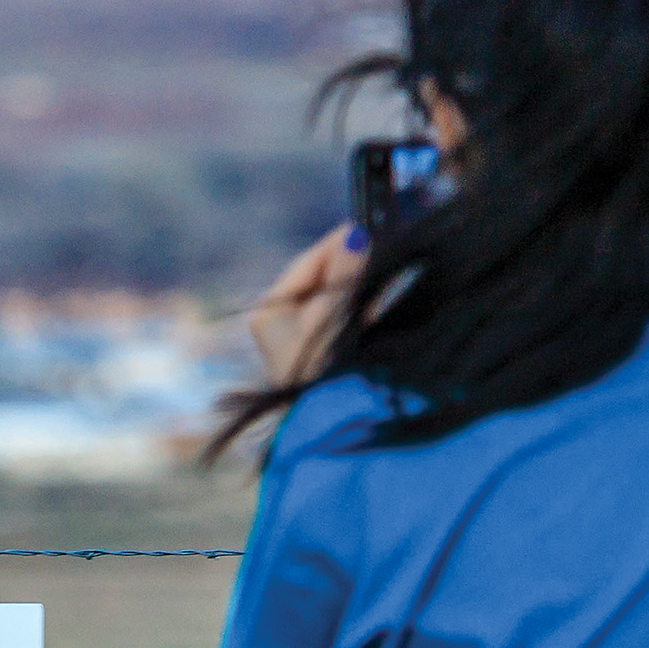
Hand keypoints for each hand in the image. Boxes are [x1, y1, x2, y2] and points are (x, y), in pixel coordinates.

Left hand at [247, 225, 367, 389]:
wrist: (331, 420)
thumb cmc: (323, 366)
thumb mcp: (334, 314)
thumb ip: (344, 275)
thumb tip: (355, 234)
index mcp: (268, 310)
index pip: (307, 263)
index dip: (337, 244)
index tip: (365, 227)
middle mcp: (277, 322)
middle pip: (321, 279)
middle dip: (349, 265)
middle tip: (378, 245)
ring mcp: (298, 339)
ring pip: (333, 297)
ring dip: (356, 284)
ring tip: (380, 266)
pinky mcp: (319, 352)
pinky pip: (341, 317)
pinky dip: (358, 306)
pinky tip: (377, 296)